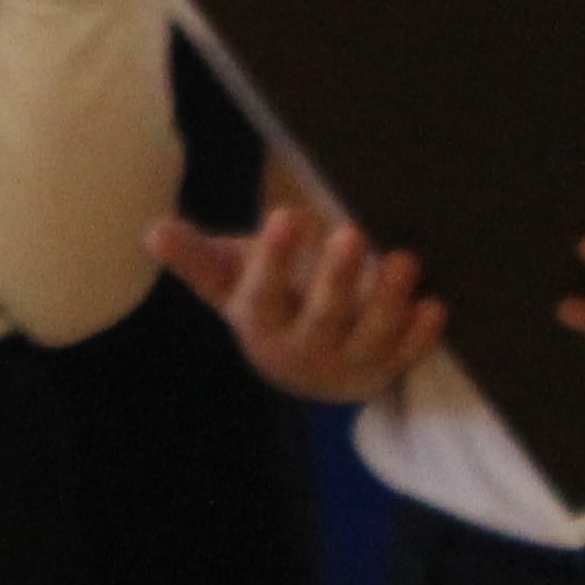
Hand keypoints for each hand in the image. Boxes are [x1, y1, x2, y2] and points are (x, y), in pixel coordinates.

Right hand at [155, 203, 443, 399]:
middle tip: (350, 232)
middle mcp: (302, 351)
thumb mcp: (229, 280)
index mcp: (261, 323)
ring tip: (403, 259)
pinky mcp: (383, 370)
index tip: (287, 214)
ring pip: (370, 339)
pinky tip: (432, 305)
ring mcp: (347, 365)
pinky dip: (420, 336)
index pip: (263, 294)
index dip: (274, 258)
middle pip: (322, 318)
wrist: (302, 363)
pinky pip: (405, 356)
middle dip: (337, 278)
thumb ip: (197, 256)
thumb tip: (152, 232)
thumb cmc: (265, 301)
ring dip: (388, 302)